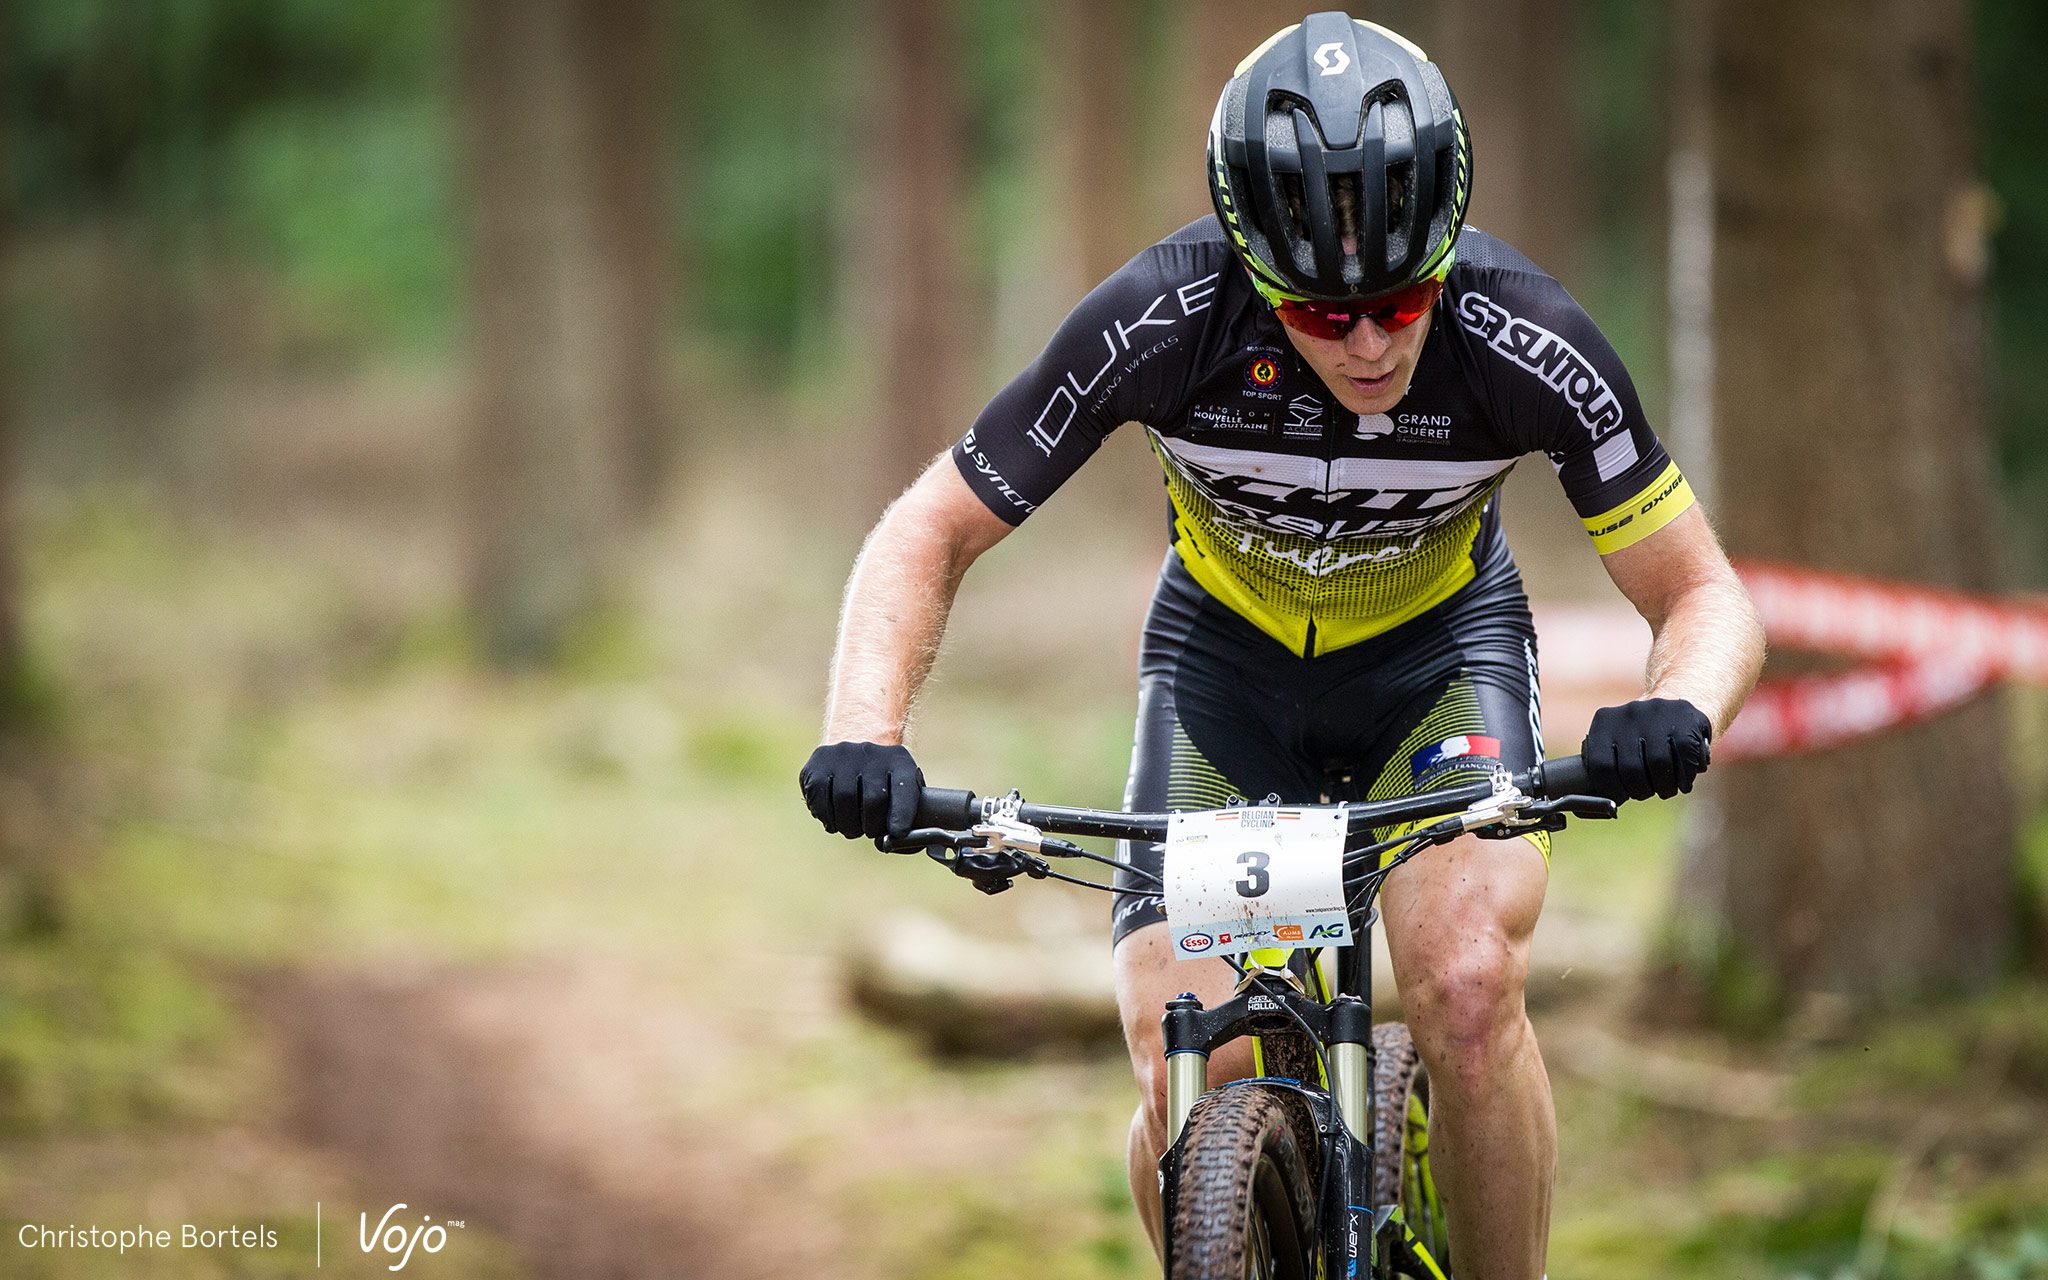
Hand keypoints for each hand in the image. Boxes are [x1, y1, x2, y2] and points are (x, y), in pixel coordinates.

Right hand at [798, 742, 923, 841]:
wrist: (855, 753)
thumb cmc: (883, 783)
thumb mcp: (903, 791)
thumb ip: (907, 818)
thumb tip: (899, 842)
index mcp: (899, 761)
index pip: (904, 788)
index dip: (902, 814)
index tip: (897, 834)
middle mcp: (871, 752)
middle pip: (872, 798)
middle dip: (871, 825)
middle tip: (868, 832)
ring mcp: (843, 754)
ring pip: (843, 799)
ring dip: (847, 824)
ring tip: (851, 827)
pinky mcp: (819, 761)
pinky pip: (820, 797)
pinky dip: (827, 817)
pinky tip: (834, 819)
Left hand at [1580, 698, 1712, 800]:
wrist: (1676, 701)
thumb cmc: (1640, 735)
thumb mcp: (1616, 741)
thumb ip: (1603, 766)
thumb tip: (1593, 805)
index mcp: (1604, 721)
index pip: (1600, 766)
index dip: (1612, 790)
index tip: (1621, 798)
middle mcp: (1628, 713)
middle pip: (1631, 769)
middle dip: (1639, 790)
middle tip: (1645, 793)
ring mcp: (1657, 713)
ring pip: (1659, 764)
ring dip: (1664, 787)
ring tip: (1665, 789)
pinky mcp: (1684, 718)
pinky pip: (1684, 757)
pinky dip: (1684, 777)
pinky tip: (1682, 781)